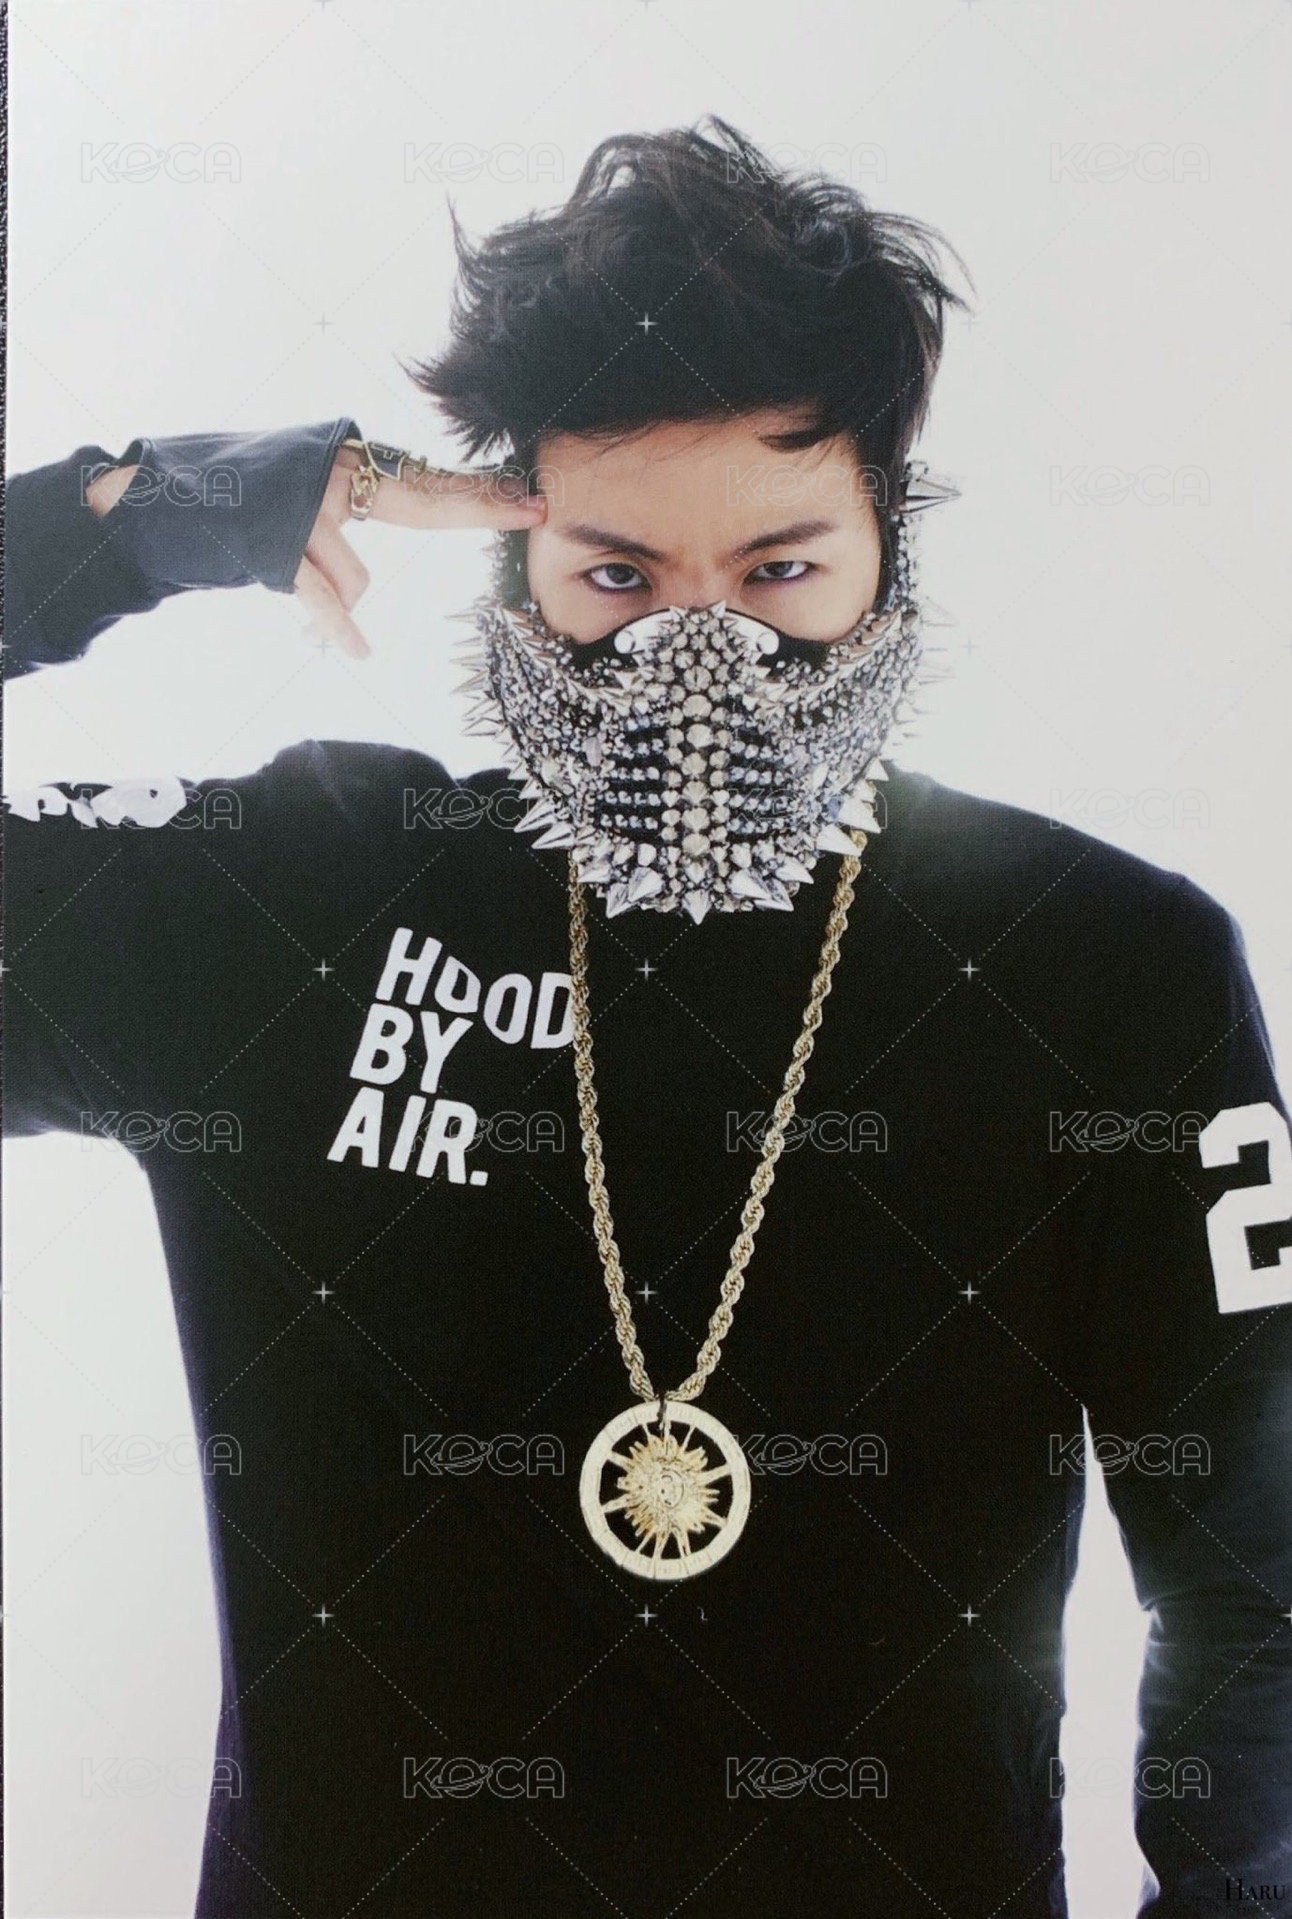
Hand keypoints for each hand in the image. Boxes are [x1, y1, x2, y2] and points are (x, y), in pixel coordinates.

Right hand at [85, 440, 547, 662]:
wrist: (155, 496)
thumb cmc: (231, 504)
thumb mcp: (299, 499)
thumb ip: (347, 517)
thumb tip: (374, 574)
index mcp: (342, 463)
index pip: (426, 484)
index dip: (480, 495)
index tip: (532, 500)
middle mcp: (331, 474)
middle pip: (426, 502)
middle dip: (481, 508)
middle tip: (536, 511)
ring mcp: (306, 507)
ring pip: (359, 577)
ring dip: (332, 594)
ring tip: (283, 568)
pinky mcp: (278, 544)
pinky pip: (325, 599)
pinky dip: (339, 628)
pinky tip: (361, 652)